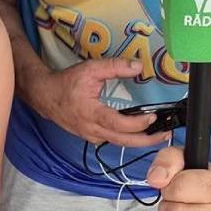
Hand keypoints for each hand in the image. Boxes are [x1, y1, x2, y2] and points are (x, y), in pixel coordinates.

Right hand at [29, 58, 171, 147]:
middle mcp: (92, 129)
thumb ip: (115, 67)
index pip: (119, 124)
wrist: (45, 96)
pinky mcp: (91, 137)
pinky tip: (138, 133)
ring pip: (119, 144)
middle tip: (165, 135)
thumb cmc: (66, 83)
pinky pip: (112, 141)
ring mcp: (91, 136)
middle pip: (123, 141)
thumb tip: (137, 66)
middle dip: (147, 140)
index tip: (153, 117)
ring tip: (157, 135)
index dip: (138, 123)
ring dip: (139, 141)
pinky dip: (127, 139)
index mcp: (92, 114)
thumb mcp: (91, 69)